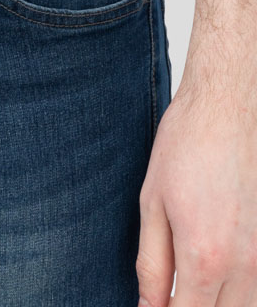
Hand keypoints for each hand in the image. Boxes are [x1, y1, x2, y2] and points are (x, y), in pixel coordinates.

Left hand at [136, 58, 256, 305]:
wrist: (229, 108)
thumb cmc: (186, 146)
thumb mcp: (152, 202)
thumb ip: (151, 262)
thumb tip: (148, 305)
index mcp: (204, 258)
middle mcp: (247, 265)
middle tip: (174, 293)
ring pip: (249, 305)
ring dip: (221, 301)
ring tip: (196, 280)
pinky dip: (244, 288)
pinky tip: (222, 268)